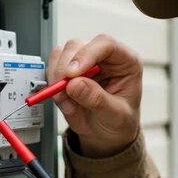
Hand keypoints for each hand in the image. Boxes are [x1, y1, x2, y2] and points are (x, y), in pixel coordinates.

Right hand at [48, 35, 141, 157]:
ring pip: (61, 54)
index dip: (87, 54)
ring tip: (66, 100)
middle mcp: (104, 57)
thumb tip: (75, 84)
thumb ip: (97, 100)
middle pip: (78, 46)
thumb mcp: (115, 116)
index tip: (73, 73)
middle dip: (65, 68)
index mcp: (126, 62)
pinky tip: (64, 100)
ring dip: (57, 77)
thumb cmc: (119, 121)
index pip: (106, 44)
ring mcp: (84, 62)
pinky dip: (52, 85)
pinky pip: (52, 68)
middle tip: (63, 90)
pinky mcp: (68, 70)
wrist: (107, 134)